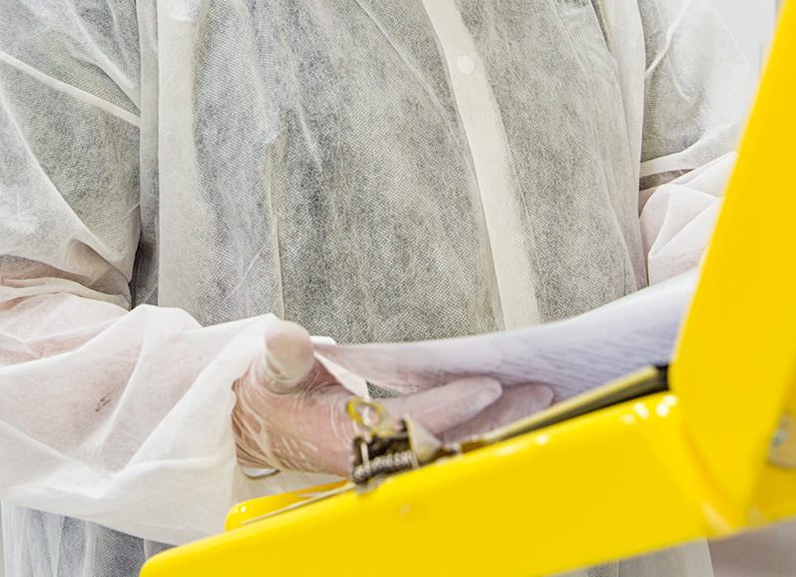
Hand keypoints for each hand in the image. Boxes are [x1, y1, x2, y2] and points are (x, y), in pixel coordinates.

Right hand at [230, 321, 547, 475]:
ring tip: (539, 398)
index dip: (450, 404)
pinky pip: (446, 443)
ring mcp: (387, 459)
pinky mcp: (396, 455)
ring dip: (496, 424)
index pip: (410, 421)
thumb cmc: (269, 393)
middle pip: (445, 441)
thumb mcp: (269, 368)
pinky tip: (509, 409)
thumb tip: (284, 335)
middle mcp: (371, 456)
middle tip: (539, 392)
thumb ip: (282, 354)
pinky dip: (479, 426)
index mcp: (342, 438)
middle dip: (493, 418)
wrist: (256, 425)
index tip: (487, 383)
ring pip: (453, 446)